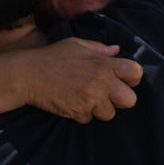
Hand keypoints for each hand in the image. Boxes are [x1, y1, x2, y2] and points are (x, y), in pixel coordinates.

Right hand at [17, 37, 141, 122]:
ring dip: (99, 109)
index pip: (136, 72)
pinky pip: (89, 119)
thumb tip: (116, 50)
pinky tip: (71, 102)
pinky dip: (81, 114)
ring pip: (110, 114)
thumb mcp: (77, 45)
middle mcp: (101, 81)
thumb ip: (100, 49)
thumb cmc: (52, 57)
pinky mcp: (78, 111)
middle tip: (106, 95)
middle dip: (120, 100)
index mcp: (103, 62)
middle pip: (130, 100)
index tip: (121, 80)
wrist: (27, 74)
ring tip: (83, 97)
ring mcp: (90, 98)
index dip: (131, 78)